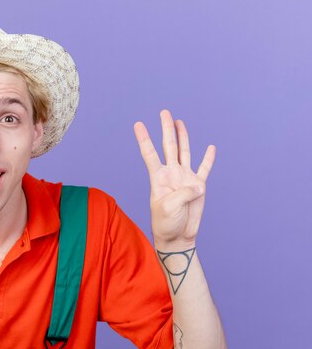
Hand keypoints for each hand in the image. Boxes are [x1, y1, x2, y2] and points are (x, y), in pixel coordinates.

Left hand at [134, 110, 214, 247]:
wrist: (178, 236)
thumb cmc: (167, 223)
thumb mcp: (170, 208)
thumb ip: (183, 194)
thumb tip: (199, 185)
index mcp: (159, 178)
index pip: (150, 154)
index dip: (144, 139)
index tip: (137, 124)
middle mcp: (171, 174)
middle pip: (169, 146)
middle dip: (166, 129)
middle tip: (163, 112)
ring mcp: (185, 178)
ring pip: (184, 152)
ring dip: (183, 137)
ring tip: (179, 121)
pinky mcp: (198, 186)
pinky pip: (204, 169)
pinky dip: (208, 158)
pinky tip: (210, 147)